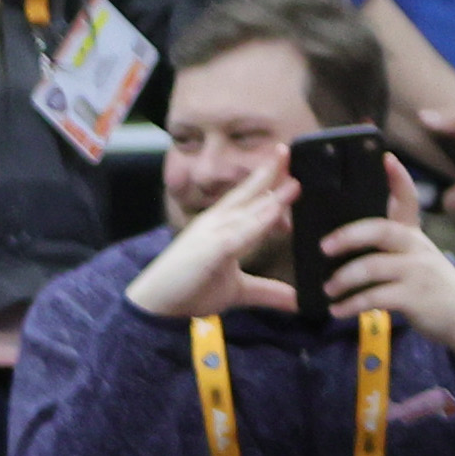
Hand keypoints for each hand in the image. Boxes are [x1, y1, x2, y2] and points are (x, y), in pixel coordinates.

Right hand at [123, 161, 300, 322]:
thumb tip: (298, 300)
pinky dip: (256, 224)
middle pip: (246, 194)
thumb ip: (269, 291)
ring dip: (270, 197)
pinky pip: (238, 235)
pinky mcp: (210, 252)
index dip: (267, 180)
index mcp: (222, 227)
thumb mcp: (239, 291)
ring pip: (246, 212)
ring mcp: (212, 236)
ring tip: (295, 182)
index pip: (248, 199)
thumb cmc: (191, 289)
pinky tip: (275, 214)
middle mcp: (216, 225)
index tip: (291, 165)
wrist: (156, 306)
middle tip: (289, 149)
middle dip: (268, 173)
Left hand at [313, 157, 454, 356]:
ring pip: (372, 266)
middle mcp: (417, 247)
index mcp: (413, 235)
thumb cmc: (430, 286)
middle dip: (348, 235)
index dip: (398, 178)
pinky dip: (352, 304)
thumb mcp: (417, 258)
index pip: (408, 200)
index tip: (386, 157)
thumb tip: (340, 242)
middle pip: (380, 230)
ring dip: (343, 279)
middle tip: (324, 247)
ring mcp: (418, 272)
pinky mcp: (415, 297)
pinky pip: (375, 297)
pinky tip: (338, 310)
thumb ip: (388, 248)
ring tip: (328, 289)